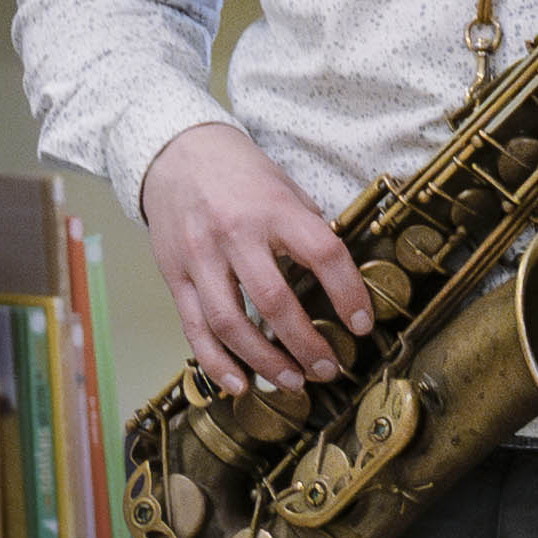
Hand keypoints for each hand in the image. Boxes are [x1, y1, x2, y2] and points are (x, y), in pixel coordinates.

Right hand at [139, 119, 372, 395]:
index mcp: (274, 209)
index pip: (324, 255)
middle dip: (306, 343)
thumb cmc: (241, 175)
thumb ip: (309, 231)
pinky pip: (194, 328)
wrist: (176, 153)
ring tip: (293, 382)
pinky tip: (240, 384)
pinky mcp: (175, 275)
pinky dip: (216, 362)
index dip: (349, 294)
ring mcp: (200, 257)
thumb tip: (341, 280)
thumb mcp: (285, 189)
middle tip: (329, 368)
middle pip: (273, 299)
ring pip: (230, 322)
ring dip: (264, 361)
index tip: (363, 324)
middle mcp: (235, 234)